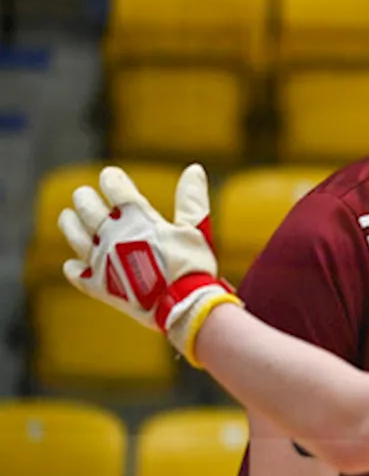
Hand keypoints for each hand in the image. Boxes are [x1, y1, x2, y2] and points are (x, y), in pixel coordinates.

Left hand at [58, 164, 241, 366]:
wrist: (184, 307)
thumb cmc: (192, 266)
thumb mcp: (195, 230)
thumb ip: (191, 199)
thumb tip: (195, 168)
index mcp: (137, 219)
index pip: (115, 188)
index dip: (111, 179)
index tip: (110, 176)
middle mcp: (112, 236)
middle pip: (88, 208)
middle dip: (85, 198)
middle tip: (83, 194)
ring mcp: (101, 261)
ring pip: (75, 236)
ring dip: (70, 224)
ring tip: (67, 216)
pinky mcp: (98, 286)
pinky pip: (76, 274)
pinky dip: (73, 267)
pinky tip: (74, 263)